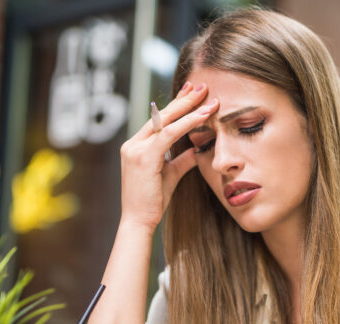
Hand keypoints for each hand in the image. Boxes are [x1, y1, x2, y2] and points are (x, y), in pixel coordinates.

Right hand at [119, 83, 219, 232]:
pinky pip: (168, 135)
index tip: (192, 92)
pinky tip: (202, 116)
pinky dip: (186, 124)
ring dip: (187, 107)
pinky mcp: (143, 157)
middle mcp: (133, 144)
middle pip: (161, 115)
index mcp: (136, 146)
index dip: (176, 104)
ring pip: (165, 121)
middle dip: (183, 99)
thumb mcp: (170, 175)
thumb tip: (198, 148)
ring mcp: (135, 149)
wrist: (138, 221)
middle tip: (201, 85)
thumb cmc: (152, 202)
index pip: (158, 120)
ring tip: (206, 96)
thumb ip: (182, 159)